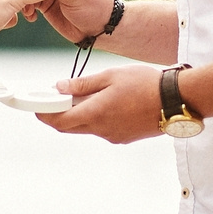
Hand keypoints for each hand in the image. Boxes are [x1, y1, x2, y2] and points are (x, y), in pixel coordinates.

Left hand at [36, 61, 163, 143]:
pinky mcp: (123, 137)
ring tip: (84, 96)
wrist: (175, 100)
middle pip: (69, 127)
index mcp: (95, 113)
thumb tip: (60, 87)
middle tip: (56, 99)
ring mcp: (113, 136)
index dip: (44, 114)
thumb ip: (83, 85)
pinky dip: (95, 118)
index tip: (37, 105)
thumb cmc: (145, 83)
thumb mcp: (111, 76)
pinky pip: (101, 130)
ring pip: (85, 128)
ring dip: (78, 115)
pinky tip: (105, 104)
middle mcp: (101, 129)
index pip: (59, 120)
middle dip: (58, 115)